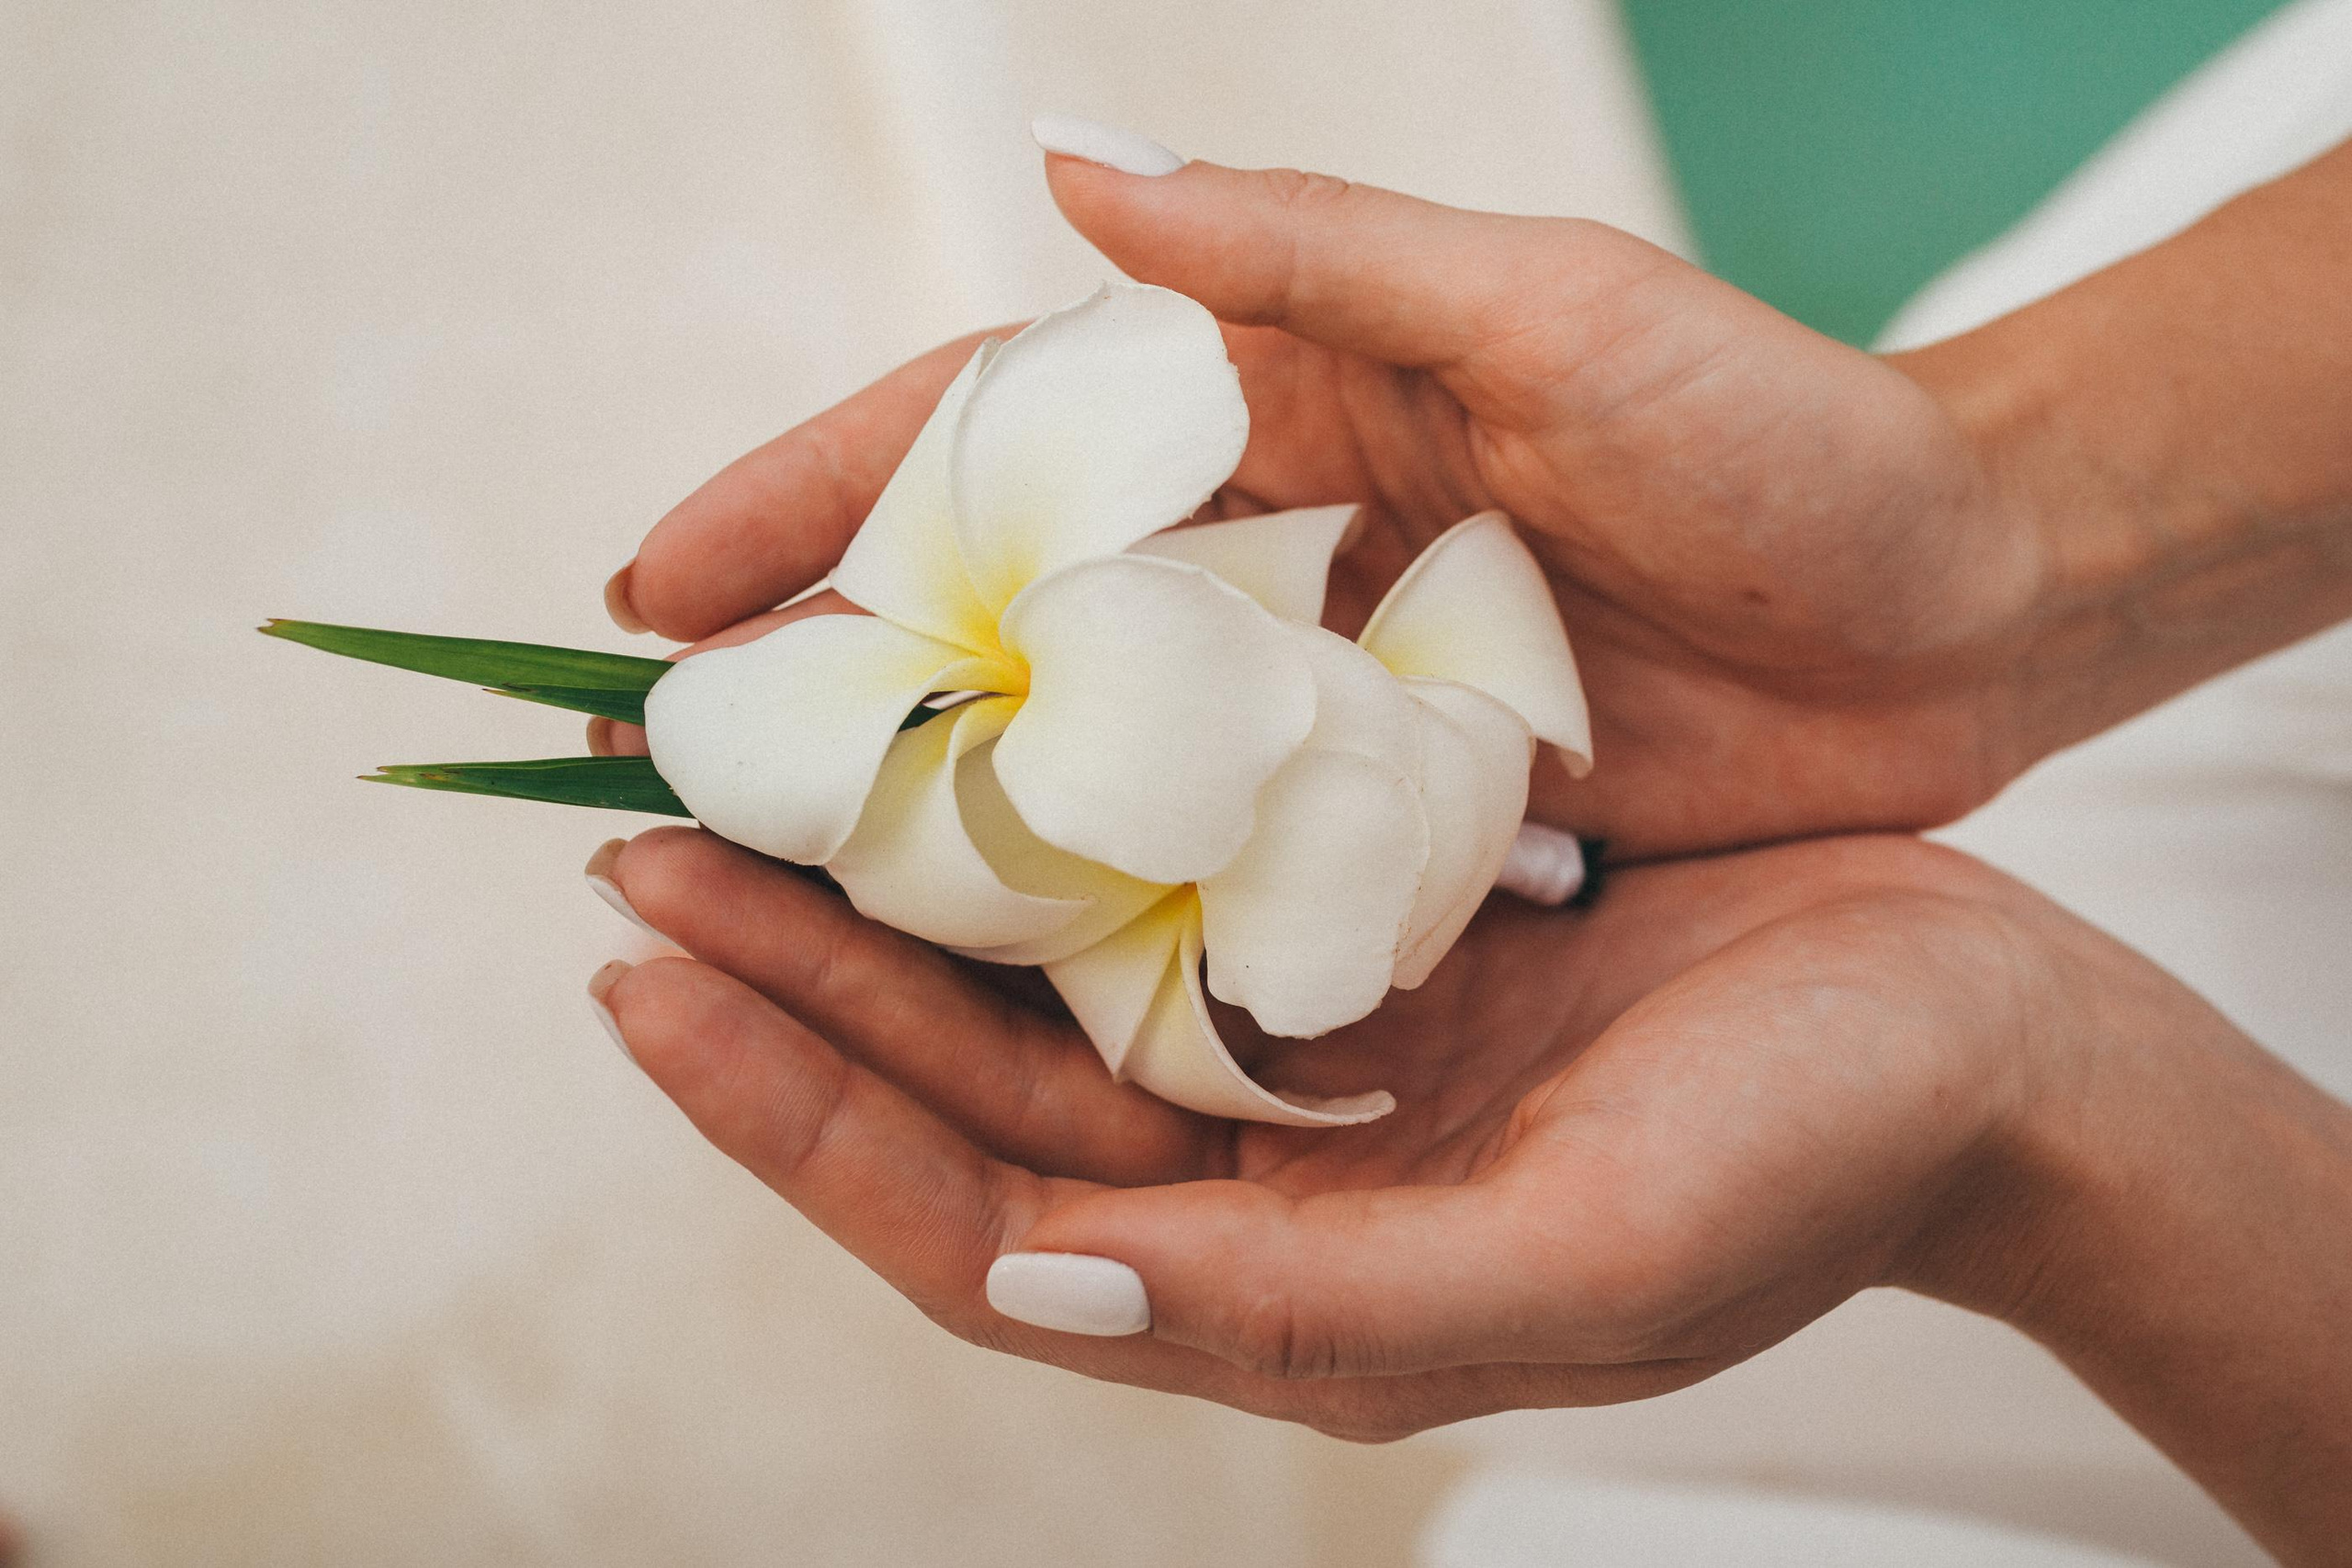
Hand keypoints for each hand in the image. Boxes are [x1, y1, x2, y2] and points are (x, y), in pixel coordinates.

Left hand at [590, 828, 2060, 1429]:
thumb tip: (1036, 1287)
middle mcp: (1252, 1182)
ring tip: (734, 780)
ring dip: (881, 886)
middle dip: (788, 979)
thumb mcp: (1575, 1260)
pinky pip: (1145, 880)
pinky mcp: (1348, 940)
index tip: (643, 989)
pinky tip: (954, 730)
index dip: (795, 1120)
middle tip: (634, 844)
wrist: (1984, 1036)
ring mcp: (1294, 1057)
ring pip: (1029, 981)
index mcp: (1279, 1294)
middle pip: (960, 1093)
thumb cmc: (1814, 1157)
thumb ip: (1307, 1311)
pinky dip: (1035, 817)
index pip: (973, 1228)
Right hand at [608, 160, 2052, 854]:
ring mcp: (1310, 703)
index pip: (991, 442)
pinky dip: (1096, 924)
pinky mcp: (1379, 821)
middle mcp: (1260, 558)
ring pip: (1073, 767)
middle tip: (664, 794)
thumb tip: (1075, 160)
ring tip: (771, 918)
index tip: (654, 589)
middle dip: (824, 700)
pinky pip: (1202, 877)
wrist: (1968, 609)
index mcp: (1270, 407)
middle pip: (990, 628)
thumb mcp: (1556, 316)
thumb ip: (1316, 251)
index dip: (810, 504)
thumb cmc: (1784, 436)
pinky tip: (989, 997)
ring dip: (927, 834)